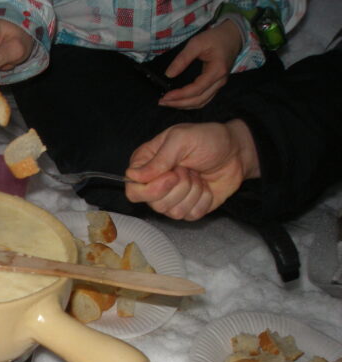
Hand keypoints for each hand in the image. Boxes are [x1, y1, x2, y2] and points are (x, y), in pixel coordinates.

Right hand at [125, 121, 258, 220]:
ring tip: (197, 175)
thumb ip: (158, 159)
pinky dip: (203, 200)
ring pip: (173, 211)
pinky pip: (190, 215)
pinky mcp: (189, 209)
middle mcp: (155, 185)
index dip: (152, 188)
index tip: (172, 173)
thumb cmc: (207, 140)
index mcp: (146, 166)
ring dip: (192, 192)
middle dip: (178, 187)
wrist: (235, 152)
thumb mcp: (181, 139)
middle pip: (153, 204)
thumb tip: (133, 176)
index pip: (132, 191)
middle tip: (188, 169)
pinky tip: (205, 186)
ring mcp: (172, 199)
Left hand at [159, 21, 242, 108]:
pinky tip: (179, 101)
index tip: (165, 96)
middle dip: (179, 103)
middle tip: (162, 102)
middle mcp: (220, 81)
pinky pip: (203, 100)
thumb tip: (169, 74)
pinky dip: (190, 103)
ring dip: (183, 105)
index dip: (180, 95)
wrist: (232, 36)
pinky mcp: (216, 86)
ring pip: (201, 103)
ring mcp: (219, 85)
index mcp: (217, 70)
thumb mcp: (197, 43)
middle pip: (198, 100)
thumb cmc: (215, 38)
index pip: (197, 89)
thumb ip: (182, 58)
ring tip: (168, 103)